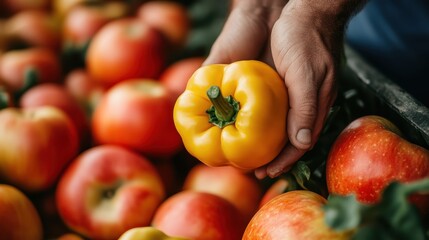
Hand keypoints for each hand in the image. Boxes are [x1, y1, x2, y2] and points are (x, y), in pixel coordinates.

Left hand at [204, 0, 349, 177]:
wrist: (306, 11)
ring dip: (270, 145)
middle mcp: (308, 104)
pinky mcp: (289, 85)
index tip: (266, 173)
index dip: (285, 161)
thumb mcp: (305, 73)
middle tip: (255, 171)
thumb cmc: (305, 39)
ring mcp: (299, 95)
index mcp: (315, 106)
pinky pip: (279, 112)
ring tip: (252, 157)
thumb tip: (302, 143)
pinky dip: (266, 126)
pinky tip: (254, 128)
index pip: (301, 143)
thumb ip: (305, 108)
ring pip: (285, 128)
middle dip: (276, 158)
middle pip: (293, 140)